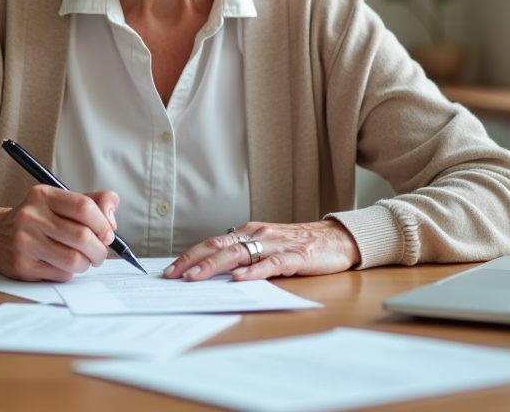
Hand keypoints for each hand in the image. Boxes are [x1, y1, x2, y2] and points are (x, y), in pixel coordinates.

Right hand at [0, 185, 118, 281]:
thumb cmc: (37, 219)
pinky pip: (61, 274)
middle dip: (100, 248)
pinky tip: (66, 264)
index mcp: (43, 196)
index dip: (103, 223)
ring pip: (74, 259)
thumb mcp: (59, 201)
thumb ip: (92, 202)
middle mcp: (31, 217)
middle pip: (82, 236)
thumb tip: (111, 219)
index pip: (84, 207)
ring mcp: (25, 243)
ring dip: (88, 263)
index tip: (108, 233)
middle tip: (100, 251)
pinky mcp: (22, 267)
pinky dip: (71, 272)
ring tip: (86, 259)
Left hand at [162, 220, 359, 281]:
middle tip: (173, 274)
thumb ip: (246, 254)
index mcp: (250, 232)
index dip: (190, 254)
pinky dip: (253, 271)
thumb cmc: (301, 244)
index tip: (170, 269)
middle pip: (220, 246)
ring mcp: (276, 245)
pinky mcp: (295, 256)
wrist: (338, 238)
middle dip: (193, 260)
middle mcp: (259, 234)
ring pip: (239, 253)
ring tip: (196, 276)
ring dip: (214, 265)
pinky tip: (239, 279)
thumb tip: (214, 269)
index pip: (213, 242)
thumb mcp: (268, 245)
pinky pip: (271, 264)